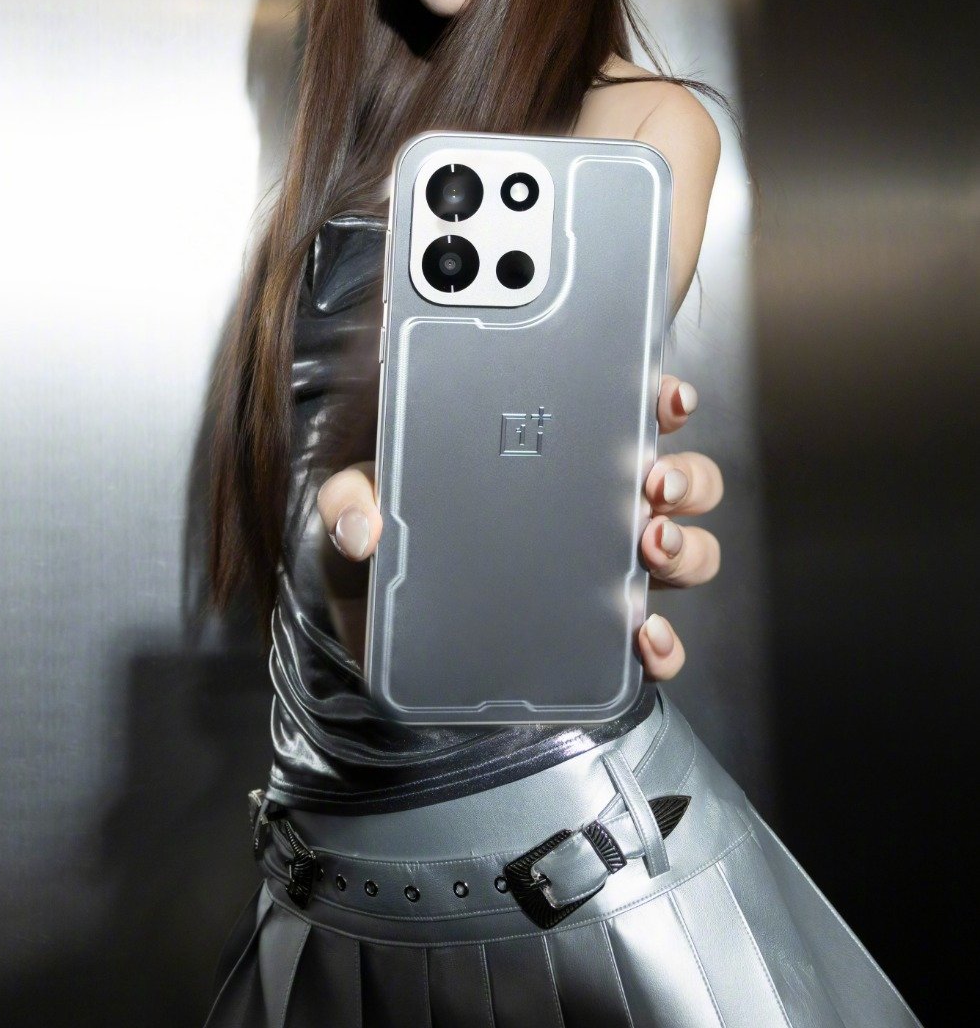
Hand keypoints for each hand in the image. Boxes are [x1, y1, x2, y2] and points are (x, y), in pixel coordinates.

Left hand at [316, 374, 723, 683]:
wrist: (385, 632)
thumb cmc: (398, 544)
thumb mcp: (368, 502)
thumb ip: (355, 495)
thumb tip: (365, 522)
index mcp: (557, 459)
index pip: (629, 415)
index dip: (663, 400)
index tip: (665, 396)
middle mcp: (596, 510)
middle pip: (680, 483)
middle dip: (686, 476)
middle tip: (653, 479)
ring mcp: (604, 573)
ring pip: (685, 552)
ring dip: (685, 547)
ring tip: (649, 545)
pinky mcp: (599, 638)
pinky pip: (656, 643)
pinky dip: (665, 645)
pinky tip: (645, 638)